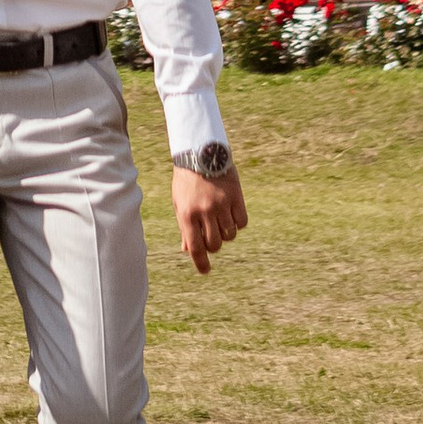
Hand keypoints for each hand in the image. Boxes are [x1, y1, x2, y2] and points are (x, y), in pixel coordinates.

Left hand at [172, 159, 247, 275]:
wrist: (200, 152)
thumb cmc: (187, 181)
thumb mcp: (180, 203)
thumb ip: (184, 227)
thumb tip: (188, 251)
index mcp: (187, 214)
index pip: (195, 247)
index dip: (201, 263)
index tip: (205, 271)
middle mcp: (204, 211)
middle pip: (216, 244)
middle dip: (214, 245)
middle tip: (212, 236)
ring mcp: (221, 204)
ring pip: (230, 235)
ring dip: (226, 233)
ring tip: (221, 221)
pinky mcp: (235, 196)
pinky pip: (242, 222)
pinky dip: (238, 223)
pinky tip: (232, 214)